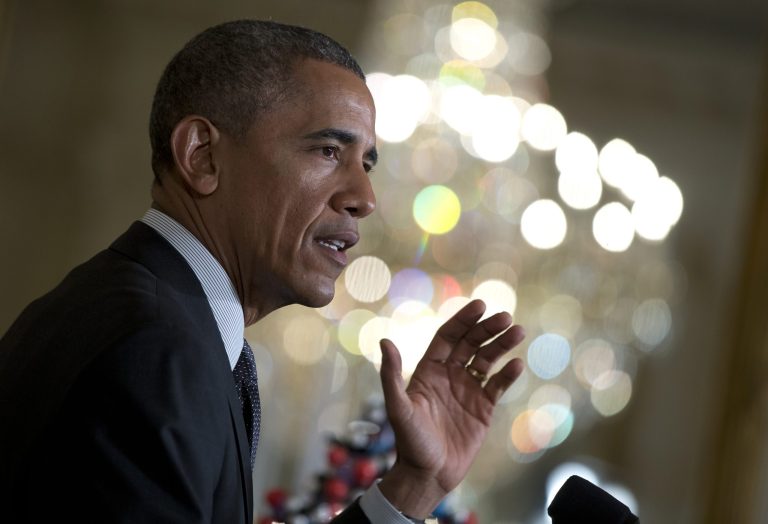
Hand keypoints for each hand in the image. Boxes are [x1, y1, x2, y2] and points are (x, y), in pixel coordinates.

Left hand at [377, 299, 524, 518]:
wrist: (428, 475)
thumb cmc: (409, 441)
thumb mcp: (398, 407)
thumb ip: (391, 375)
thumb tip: (385, 341)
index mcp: (429, 370)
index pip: (448, 337)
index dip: (463, 320)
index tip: (480, 305)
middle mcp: (449, 375)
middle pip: (471, 344)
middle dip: (487, 329)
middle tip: (506, 317)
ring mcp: (467, 390)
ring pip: (487, 360)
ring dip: (502, 345)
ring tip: (517, 331)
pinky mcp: (483, 408)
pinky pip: (497, 385)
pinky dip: (508, 374)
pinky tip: (517, 364)